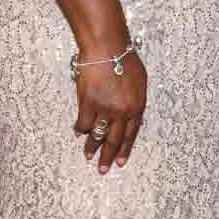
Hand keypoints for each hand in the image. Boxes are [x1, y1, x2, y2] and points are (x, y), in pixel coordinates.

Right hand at [72, 47, 147, 173]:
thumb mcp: (139, 81)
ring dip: (92, 148)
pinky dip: (80, 129)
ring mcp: (104, 109)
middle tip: (103, 170)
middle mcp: (122, 111)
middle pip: (115, 140)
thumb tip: (134, 116)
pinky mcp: (87, 104)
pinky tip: (78, 133)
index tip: (120, 162)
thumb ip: (136, 100)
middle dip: (109, 157)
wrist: (107, 48)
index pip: (132, 134)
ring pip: (98, 135)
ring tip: (88, 157)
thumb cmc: (124, 59)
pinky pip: (83, 123)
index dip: (125, 149)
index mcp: (137, 106)